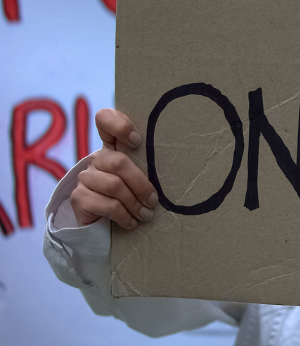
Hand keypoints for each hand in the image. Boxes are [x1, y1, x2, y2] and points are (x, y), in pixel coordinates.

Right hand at [70, 109, 157, 227]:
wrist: (104, 225)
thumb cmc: (131, 197)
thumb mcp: (141, 179)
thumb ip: (148, 167)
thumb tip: (175, 168)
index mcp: (112, 147)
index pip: (105, 119)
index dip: (120, 125)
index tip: (137, 141)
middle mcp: (96, 159)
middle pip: (119, 163)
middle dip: (141, 185)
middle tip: (153, 201)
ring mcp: (85, 177)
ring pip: (114, 186)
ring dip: (135, 204)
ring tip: (146, 215)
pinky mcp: (78, 197)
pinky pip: (107, 204)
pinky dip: (124, 215)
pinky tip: (131, 222)